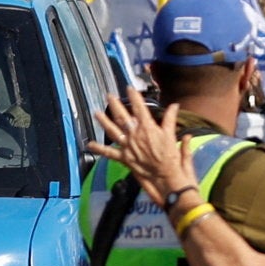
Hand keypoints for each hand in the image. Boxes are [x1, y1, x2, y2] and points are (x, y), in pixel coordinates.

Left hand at [87, 96, 198, 210]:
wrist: (166, 177)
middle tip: (109, 95)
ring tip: (96, 112)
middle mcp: (135, 135)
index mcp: (147, 127)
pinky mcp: (124, 158)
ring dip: (104, 121)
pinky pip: (110, 153)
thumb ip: (170, 119)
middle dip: (115, 104)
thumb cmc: (171, 157)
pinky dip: (99, 149)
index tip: (129, 88)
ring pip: (113, 131)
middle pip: (122, 116)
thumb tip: (174, 105)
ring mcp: (128, 146)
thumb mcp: (171, 135)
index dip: (134, 97)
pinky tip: (89, 144)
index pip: (139, 108)